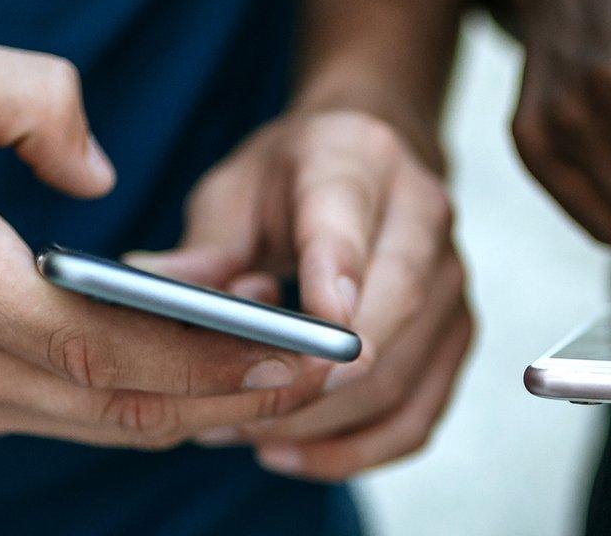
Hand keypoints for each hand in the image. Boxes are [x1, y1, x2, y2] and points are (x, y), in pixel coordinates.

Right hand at [0, 42, 322, 448]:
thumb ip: (30, 107)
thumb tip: (97, 178)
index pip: (100, 349)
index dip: (203, 361)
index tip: (289, 354)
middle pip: (116, 404)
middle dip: (228, 398)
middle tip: (315, 371)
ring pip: (100, 418)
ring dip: (197, 399)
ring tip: (277, 354)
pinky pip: (74, 410)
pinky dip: (148, 391)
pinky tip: (203, 353)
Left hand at [128, 110, 472, 479]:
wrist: (373, 159)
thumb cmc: (296, 176)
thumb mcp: (236, 188)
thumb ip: (205, 245)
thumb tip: (154, 294)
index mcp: (361, 161)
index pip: (348, 225)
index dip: (327, 281)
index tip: (298, 336)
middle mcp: (425, 219)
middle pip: (390, 315)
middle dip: (311, 380)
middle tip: (232, 412)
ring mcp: (453, 281)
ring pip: (400, 379)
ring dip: (319, 424)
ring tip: (244, 434)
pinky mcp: (456, 332)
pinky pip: (416, 416)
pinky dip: (355, 449)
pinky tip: (292, 451)